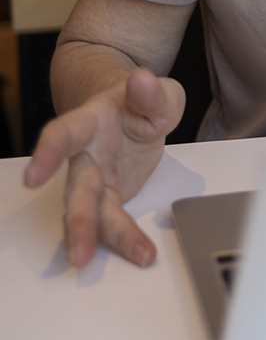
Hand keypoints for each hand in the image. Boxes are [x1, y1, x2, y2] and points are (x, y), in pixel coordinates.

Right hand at [23, 69, 184, 268]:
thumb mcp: (159, 91)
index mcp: (89, 122)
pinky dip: (125, 240)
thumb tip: (142, 81)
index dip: (46, 154)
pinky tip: (139, 254)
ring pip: (92, 213)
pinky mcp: (108, 198)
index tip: (31, 177)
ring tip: (127, 258)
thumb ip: (152, 92)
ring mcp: (94, 180)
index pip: (63, 135)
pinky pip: (112, 222)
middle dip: (79, 222)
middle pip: (76, 189)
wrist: (136, 109)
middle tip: (79, 254)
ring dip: (101, 239)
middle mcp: (84, 155)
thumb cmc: (141, 100)